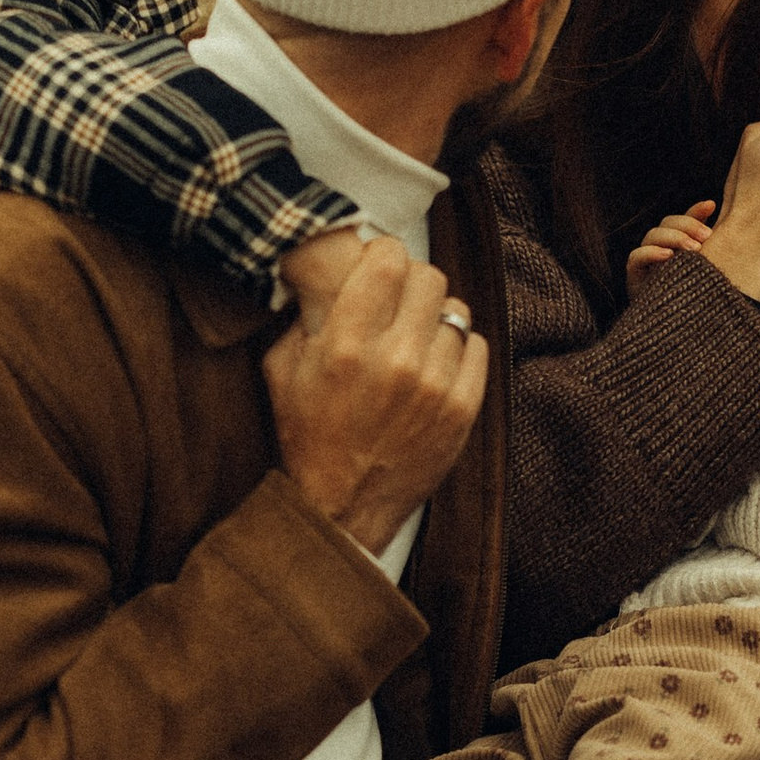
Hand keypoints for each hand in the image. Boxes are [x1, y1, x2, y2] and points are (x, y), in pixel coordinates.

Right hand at [263, 233, 485, 554]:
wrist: (341, 506)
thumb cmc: (308, 436)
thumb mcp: (282, 369)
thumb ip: (304, 314)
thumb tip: (327, 269)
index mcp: (345, 344)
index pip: (389, 260)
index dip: (386, 254)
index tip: (380, 264)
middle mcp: (394, 360)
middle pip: (429, 278)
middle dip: (413, 282)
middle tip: (399, 299)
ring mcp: (434, 386)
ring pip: (456, 312)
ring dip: (435, 319)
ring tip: (415, 338)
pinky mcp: (462, 410)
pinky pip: (477, 346)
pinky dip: (458, 347)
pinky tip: (434, 362)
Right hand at [626, 201, 717, 299]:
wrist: (679, 334)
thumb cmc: (697, 302)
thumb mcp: (709, 272)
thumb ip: (713, 249)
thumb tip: (722, 219)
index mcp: (678, 246)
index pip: (682, 220)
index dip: (695, 211)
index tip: (711, 206)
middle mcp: (660, 250)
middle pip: (667, 223)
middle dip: (687, 226)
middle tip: (707, 237)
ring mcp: (646, 264)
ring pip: (652, 236)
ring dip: (673, 238)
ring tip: (694, 249)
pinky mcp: (634, 278)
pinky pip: (636, 258)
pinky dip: (650, 253)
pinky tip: (668, 256)